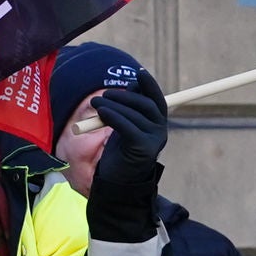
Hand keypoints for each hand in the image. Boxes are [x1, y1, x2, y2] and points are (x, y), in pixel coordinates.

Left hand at [89, 81, 168, 214]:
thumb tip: (130, 86)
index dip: (149, 85)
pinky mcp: (143, 149)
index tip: (138, 74)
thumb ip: (129, 109)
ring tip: (95, 103)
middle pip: (145, 105)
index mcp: (157, 123)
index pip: (156, 99)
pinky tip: (101, 113)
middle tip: (103, 94)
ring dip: (113, 105)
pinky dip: (114, 117)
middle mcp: (160, 131)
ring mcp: (154, 140)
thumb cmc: (119, 152)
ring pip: (134, 115)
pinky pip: (128, 127)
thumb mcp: (125, 126)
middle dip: (124, 96)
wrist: (119, 182)